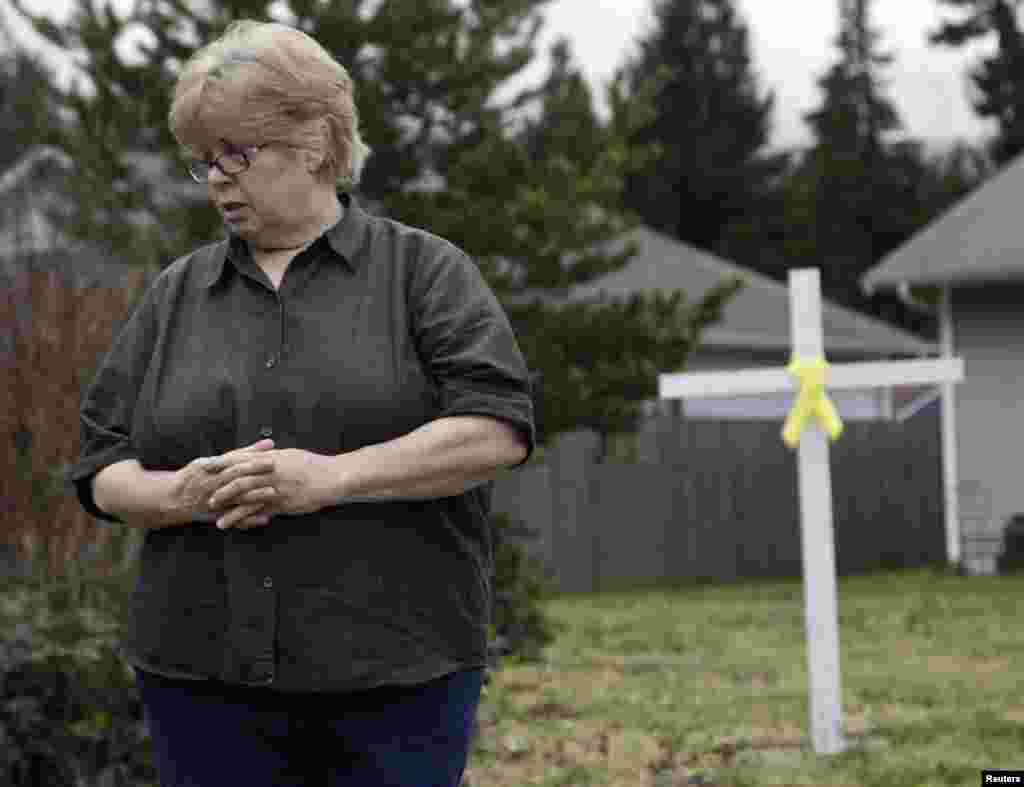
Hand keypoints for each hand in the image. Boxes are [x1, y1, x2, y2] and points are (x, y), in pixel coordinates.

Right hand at [166, 439, 276, 525]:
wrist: (173, 499)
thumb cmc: (198, 475)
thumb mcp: (214, 460)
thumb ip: (242, 453)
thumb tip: (270, 443)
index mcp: (210, 468)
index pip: (234, 463)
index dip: (253, 460)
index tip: (272, 458)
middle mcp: (211, 484)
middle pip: (235, 478)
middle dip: (255, 475)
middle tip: (274, 471)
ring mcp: (214, 501)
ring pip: (235, 499)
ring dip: (254, 496)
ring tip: (272, 493)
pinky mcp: (217, 515)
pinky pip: (234, 518)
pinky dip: (249, 519)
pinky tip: (265, 518)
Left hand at [206, 448, 337, 529]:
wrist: (333, 477)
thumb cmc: (314, 466)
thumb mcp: (291, 456)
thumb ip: (274, 457)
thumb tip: (262, 455)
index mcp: (272, 457)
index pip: (241, 458)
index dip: (222, 462)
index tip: (205, 466)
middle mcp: (270, 471)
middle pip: (238, 476)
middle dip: (220, 485)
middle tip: (204, 493)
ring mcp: (276, 486)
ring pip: (245, 494)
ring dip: (227, 503)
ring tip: (212, 513)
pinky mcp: (282, 502)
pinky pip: (258, 510)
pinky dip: (242, 517)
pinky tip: (231, 524)